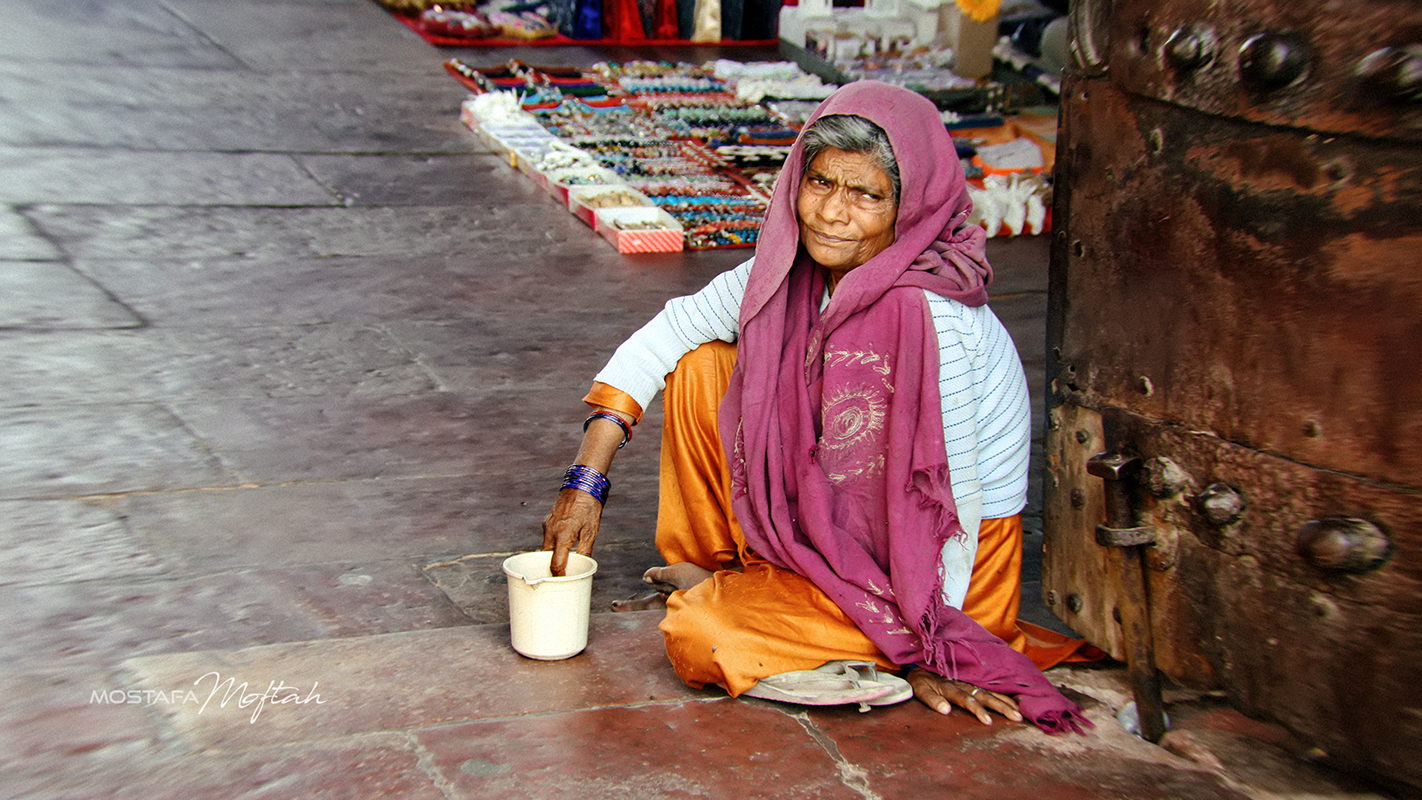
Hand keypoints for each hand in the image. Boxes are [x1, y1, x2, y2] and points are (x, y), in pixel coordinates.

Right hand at [541, 487, 601, 575]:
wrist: (581, 486)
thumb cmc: (589, 508)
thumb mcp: (591, 531)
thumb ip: (585, 550)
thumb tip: (583, 565)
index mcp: (563, 536)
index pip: (556, 563)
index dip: (558, 575)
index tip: (561, 582)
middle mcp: (551, 532)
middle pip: (546, 558)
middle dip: (551, 568)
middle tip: (559, 578)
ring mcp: (547, 526)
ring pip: (545, 548)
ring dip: (551, 557)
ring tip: (559, 565)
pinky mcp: (547, 521)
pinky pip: (546, 538)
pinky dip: (551, 546)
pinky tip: (560, 548)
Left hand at [906, 668, 1022, 725]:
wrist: (922, 660)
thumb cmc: (921, 680)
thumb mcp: (921, 689)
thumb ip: (932, 699)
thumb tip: (945, 710)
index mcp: (951, 687)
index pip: (967, 700)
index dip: (977, 710)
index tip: (988, 722)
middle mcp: (964, 684)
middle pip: (985, 696)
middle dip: (1002, 707)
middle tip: (1017, 718)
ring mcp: (971, 682)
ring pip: (991, 692)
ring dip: (1006, 702)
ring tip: (1020, 713)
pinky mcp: (974, 682)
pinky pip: (991, 689)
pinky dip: (1004, 694)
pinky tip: (1015, 701)